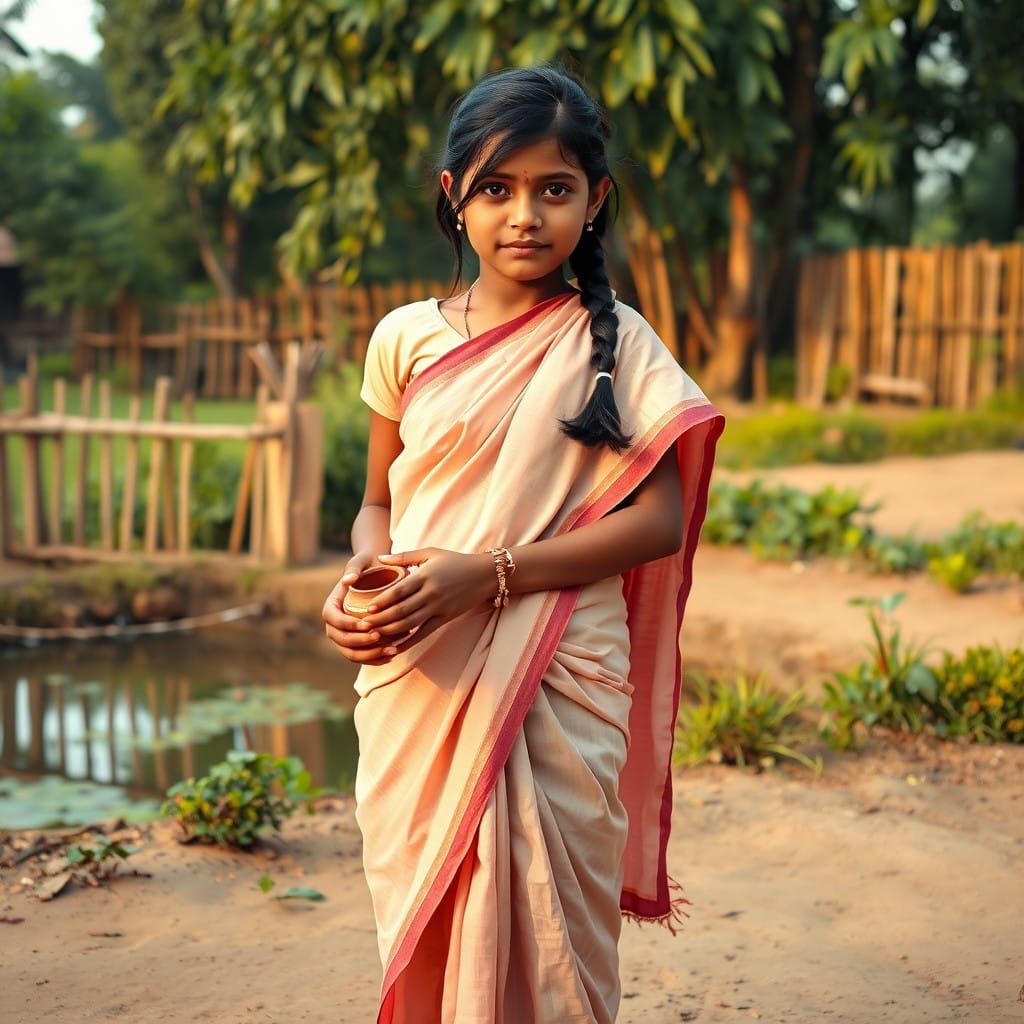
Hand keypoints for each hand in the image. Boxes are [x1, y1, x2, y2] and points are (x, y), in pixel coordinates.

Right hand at [321, 551, 394, 664]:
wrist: (376, 574)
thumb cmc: (367, 566)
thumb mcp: (360, 562)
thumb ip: (353, 568)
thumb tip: (348, 580)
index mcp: (330, 607)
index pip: (333, 620)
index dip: (348, 625)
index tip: (368, 624)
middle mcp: (334, 625)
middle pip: (341, 641)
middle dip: (361, 642)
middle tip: (380, 636)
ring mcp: (344, 637)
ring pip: (352, 654)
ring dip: (370, 655)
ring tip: (392, 649)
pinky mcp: (357, 644)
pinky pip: (363, 657)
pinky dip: (376, 659)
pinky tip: (393, 655)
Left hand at [358, 547, 495, 654]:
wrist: (483, 575)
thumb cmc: (455, 561)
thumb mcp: (430, 553)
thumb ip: (404, 557)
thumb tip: (380, 558)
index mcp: (424, 576)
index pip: (398, 591)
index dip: (381, 602)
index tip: (366, 609)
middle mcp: (431, 593)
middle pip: (401, 610)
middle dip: (380, 620)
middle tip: (363, 626)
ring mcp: (438, 607)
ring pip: (410, 623)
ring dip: (390, 631)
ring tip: (375, 636)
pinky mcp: (445, 618)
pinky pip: (424, 633)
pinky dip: (408, 642)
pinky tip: (395, 647)